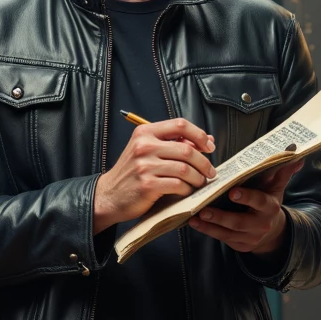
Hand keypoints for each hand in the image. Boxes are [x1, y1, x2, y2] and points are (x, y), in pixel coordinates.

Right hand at [93, 118, 215, 233]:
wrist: (109, 195)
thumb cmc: (132, 173)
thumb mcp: (148, 151)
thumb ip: (174, 143)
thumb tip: (207, 140)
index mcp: (145, 132)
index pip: (180, 124)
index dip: (199, 135)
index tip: (209, 147)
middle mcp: (144, 146)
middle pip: (186, 149)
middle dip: (204, 162)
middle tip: (210, 171)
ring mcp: (144, 166)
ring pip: (184, 169)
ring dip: (197, 178)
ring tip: (199, 182)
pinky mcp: (147, 185)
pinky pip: (177, 185)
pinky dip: (186, 189)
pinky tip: (186, 191)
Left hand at [188, 158, 304, 253]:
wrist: (272, 231)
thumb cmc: (269, 203)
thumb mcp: (276, 188)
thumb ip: (282, 172)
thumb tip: (296, 157)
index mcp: (269, 207)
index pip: (259, 202)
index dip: (247, 198)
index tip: (232, 192)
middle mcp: (260, 224)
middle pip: (239, 222)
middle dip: (221, 217)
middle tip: (204, 210)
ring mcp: (250, 238)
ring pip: (227, 233)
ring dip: (210, 226)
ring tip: (195, 217)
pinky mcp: (240, 246)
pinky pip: (222, 239)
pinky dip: (208, 231)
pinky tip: (195, 224)